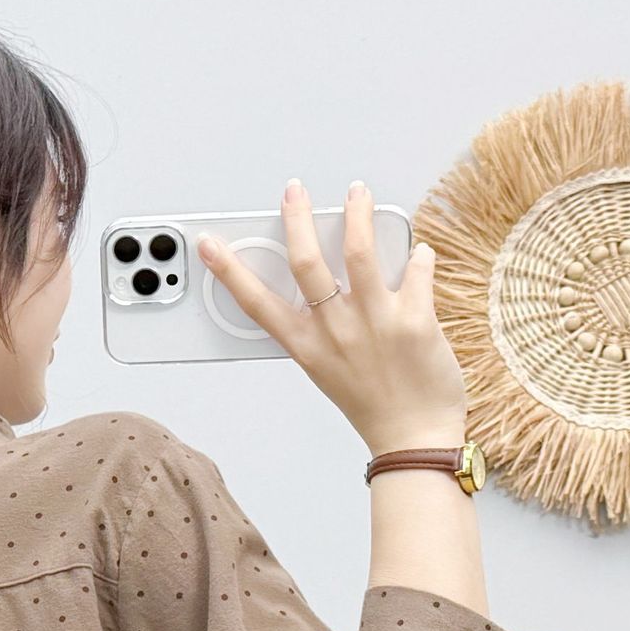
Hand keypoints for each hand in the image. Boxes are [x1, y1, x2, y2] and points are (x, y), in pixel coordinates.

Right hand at [196, 180, 468, 455]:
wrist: (413, 437)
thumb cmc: (373, 405)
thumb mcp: (329, 368)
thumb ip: (322, 328)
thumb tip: (328, 281)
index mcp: (307, 346)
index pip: (257, 303)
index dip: (230, 271)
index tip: (211, 245)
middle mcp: (335, 331)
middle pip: (305, 261)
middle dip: (297, 217)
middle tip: (295, 192)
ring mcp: (374, 322)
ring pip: (359, 250)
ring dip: (358, 213)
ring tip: (358, 194)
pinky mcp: (414, 319)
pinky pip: (416, 268)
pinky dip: (418, 256)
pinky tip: (418, 254)